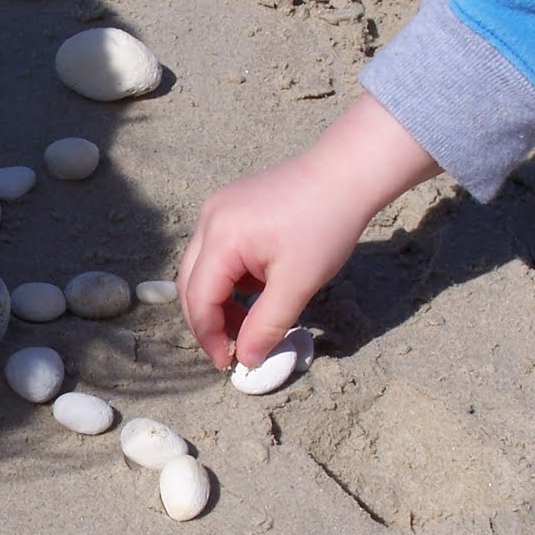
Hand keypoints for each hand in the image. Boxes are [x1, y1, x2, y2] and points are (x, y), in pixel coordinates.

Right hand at [177, 91, 439, 369]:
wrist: (345, 172)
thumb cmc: (325, 225)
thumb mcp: (298, 283)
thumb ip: (267, 325)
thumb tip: (247, 360)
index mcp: (221, 238)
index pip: (199, 299)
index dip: (209, 336)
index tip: (229, 362)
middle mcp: (209, 220)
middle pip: (189, 283)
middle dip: (208, 321)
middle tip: (233, 347)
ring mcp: (217, 209)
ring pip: (200, 267)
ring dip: (218, 300)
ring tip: (250, 319)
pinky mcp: (229, 205)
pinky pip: (215, 250)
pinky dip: (228, 277)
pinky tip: (258, 285)